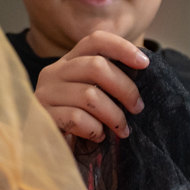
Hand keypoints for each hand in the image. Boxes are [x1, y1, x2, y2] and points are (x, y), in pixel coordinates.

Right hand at [33, 32, 148, 142]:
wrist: (47, 149)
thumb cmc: (80, 120)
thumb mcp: (95, 94)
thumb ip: (109, 81)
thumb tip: (142, 69)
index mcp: (70, 61)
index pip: (96, 40)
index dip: (122, 47)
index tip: (145, 63)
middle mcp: (54, 72)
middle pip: (96, 66)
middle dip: (125, 88)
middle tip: (137, 108)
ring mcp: (46, 93)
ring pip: (90, 95)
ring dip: (114, 115)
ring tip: (122, 129)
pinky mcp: (44, 116)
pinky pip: (77, 118)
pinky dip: (95, 129)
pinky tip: (99, 136)